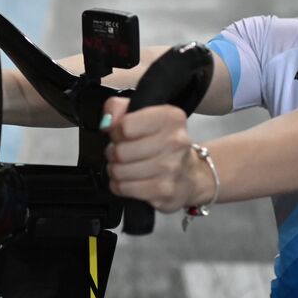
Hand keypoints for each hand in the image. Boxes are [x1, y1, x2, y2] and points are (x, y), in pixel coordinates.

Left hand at [100, 96, 207, 213]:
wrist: (191, 175)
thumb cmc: (163, 143)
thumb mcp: (144, 115)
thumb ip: (118, 107)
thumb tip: (106, 122)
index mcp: (170, 118)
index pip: (125, 126)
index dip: (116, 132)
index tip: (123, 135)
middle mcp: (175, 141)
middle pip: (120, 151)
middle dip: (114, 153)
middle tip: (123, 153)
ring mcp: (171, 168)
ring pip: (119, 171)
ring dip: (116, 170)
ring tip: (126, 167)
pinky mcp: (164, 190)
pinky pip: (123, 188)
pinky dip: (120, 185)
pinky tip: (130, 181)